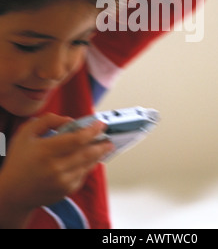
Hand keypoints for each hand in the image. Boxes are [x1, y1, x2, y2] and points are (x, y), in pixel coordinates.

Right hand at [0, 113, 113, 227]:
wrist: (12, 192)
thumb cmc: (19, 160)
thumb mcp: (27, 133)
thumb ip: (48, 121)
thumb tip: (70, 120)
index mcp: (46, 150)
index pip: (77, 139)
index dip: (92, 130)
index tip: (101, 123)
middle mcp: (55, 168)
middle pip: (87, 154)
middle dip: (101, 144)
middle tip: (110, 137)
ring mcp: (61, 182)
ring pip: (87, 165)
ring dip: (99, 155)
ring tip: (106, 146)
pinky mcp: (65, 191)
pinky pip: (82, 176)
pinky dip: (89, 166)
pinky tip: (92, 159)